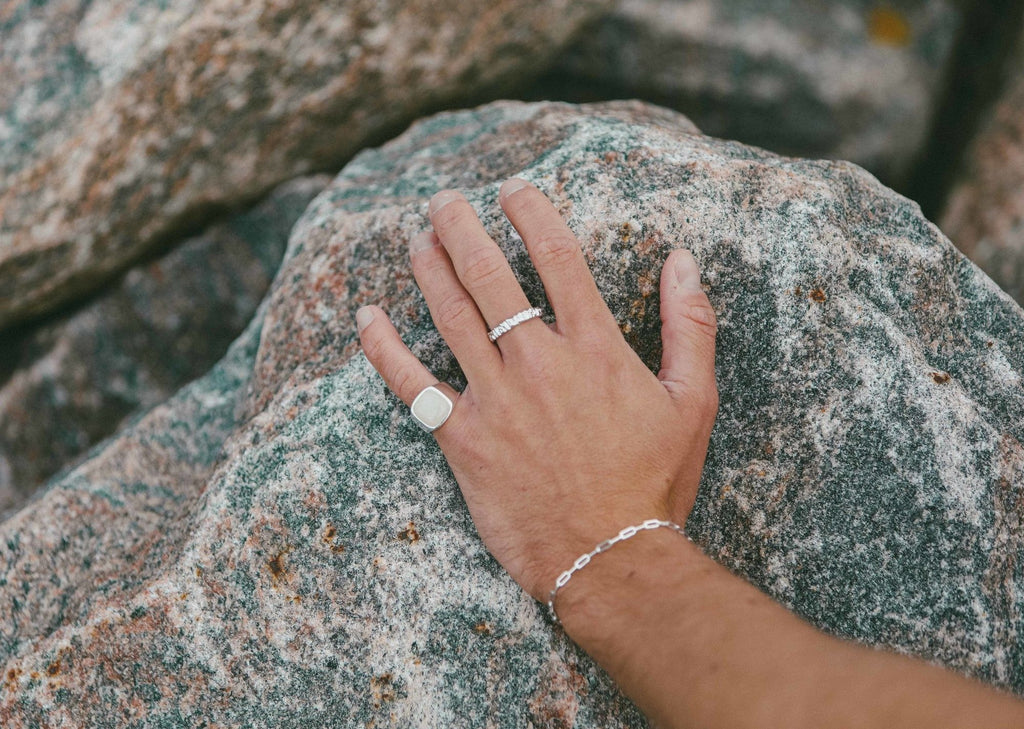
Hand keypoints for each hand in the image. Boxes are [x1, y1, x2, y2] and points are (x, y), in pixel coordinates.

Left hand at [356, 179, 717, 601]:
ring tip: (417, 237)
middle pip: (488, 275)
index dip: (530, 214)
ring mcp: (495, 399)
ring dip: (427, 268)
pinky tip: (366, 317)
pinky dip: (383, 349)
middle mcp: (537, 362)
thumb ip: (691, 326)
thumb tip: (683, 261)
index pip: (556, 258)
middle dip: (460, 227)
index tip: (512, 190)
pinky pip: (411, 385)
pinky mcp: (462, 439)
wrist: (610, 557)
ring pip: (448, 315)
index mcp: (593, 348)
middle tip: (443, 201)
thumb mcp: (694, 402)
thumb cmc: (654, 482)